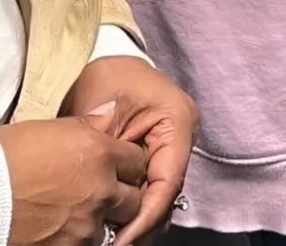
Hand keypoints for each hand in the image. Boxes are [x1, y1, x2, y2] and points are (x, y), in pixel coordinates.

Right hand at [0, 111, 148, 245]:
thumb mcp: (48, 128)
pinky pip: (89, 244)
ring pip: (111, 226)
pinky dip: (79, 239)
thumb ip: (87, 126)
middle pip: (134, 199)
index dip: (129, 166)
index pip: (139, 162)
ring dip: (100, 222)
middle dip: (123, 198)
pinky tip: (62, 231)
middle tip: (104, 196)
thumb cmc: (0, 156)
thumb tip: (110, 112)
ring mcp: (86, 224)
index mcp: (100, 153)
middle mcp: (101, 189)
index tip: (119, 169)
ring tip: (76, 216)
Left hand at [61, 56, 196, 245]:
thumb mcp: (102, 109)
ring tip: (113, 241)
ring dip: (139, 218)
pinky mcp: (158, 153)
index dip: (145, 215)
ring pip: (160, 194)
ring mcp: (172, 146)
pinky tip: (115, 224)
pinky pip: (150, 186)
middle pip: (167, 193)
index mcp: (178, 121)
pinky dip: (134, 206)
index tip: (121, 241)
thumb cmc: (106, 77)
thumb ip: (109, 149)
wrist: (104, 58)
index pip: (167, 180)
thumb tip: (109, 195)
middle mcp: (182, 137)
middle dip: (143, 223)